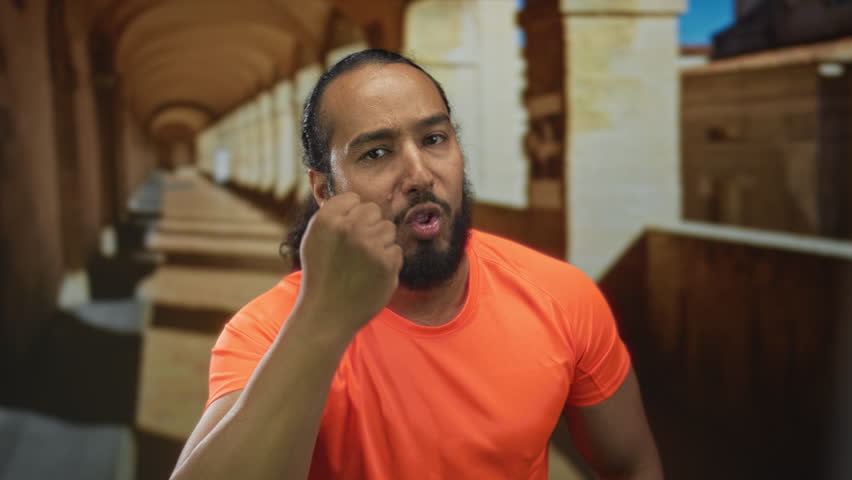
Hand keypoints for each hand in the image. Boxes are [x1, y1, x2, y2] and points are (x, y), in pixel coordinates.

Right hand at [297, 192, 402, 334]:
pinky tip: (372, 275)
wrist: (327, 313)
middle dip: (369, 226)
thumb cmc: (321, 275)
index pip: (353, 198)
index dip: (351, 215)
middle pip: (374, 210)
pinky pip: (397, 250)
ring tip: (363, 263)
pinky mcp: (387, 262)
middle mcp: (349, 228)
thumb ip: (333, 216)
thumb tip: (355, 198)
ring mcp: (370, 245)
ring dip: (380, 243)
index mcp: (327, 219)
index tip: (345, 233)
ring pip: (389, 228)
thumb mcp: (314, 239)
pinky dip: (388, 263)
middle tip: (356, 250)